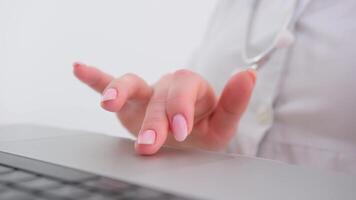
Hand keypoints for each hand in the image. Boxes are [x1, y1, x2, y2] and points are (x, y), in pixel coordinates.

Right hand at [73, 63, 255, 154]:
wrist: (185, 139)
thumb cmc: (203, 131)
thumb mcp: (222, 124)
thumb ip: (234, 102)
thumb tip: (248, 74)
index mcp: (192, 90)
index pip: (185, 88)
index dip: (181, 107)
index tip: (180, 130)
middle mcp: (168, 87)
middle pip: (158, 95)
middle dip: (153, 119)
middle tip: (149, 144)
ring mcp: (147, 93)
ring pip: (132, 84)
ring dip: (120, 92)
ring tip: (110, 104)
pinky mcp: (129, 102)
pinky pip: (109, 83)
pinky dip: (95, 79)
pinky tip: (79, 69)